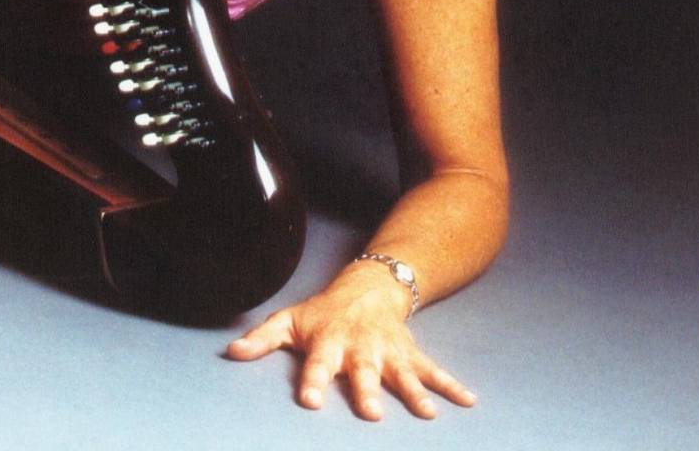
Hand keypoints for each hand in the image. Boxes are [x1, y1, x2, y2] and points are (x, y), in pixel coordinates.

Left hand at [225, 269, 475, 420]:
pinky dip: (451, 385)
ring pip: (402, 374)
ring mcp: (388, 351)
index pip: (317, 364)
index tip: (312, 402)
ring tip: (427, 414)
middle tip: (372, 414)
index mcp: (328, 342)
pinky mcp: (409, 354)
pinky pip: (433, 370)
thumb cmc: (323, 312)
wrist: (368, 285)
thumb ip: (261, 339)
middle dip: (367, 391)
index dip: (314, 382)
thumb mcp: (289, 320)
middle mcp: (360, 348)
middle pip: (363, 372)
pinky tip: (468, 400)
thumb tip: (230, 353)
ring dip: (415, 393)